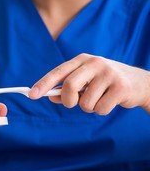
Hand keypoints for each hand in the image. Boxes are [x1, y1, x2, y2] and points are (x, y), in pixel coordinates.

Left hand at [29, 53, 149, 114]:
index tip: (31, 95)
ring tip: (98, 99)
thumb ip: (67, 88)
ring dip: (88, 107)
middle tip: (73, 103)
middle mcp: (95, 63)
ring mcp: (109, 73)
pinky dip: (101, 111)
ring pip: (85, 102)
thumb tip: (50, 97)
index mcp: (82, 60)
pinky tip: (110, 102)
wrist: (139, 83)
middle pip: (69, 85)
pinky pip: (100, 109)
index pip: (58, 72)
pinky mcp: (120, 87)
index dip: (43, 84)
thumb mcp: (85, 82)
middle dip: (68, 100)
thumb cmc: (105, 82)